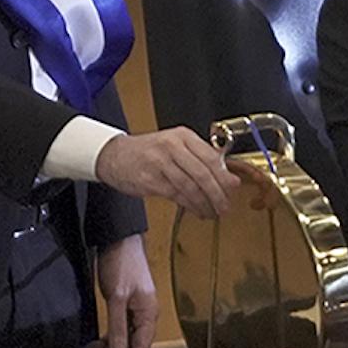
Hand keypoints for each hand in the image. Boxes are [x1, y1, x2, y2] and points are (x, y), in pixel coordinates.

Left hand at [93, 235, 159, 347]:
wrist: (117, 239)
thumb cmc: (122, 263)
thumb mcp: (116, 297)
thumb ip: (118, 326)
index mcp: (149, 314)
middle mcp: (146, 315)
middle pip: (135, 345)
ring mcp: (136, 310)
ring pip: (126, 337)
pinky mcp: (126, 305)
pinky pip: (121, 328)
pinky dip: (110, 336)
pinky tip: (97, 344)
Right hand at [94, 127, 235, 215]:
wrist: (114, 155)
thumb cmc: (148, 152)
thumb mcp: (176, 147)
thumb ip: (203, 160)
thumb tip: (231, 179)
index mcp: (182, 136)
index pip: (211, 157)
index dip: (224, 176)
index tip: (233, 188)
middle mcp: (171, 146)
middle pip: (202, 173)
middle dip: (217, 194)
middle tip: (225, 206)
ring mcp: (159, 162)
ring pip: (190, 187)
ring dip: (204, 203)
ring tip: (212, 211)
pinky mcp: (150, 179)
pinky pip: (176, 195)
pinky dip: (190, 206)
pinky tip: (197, 210)